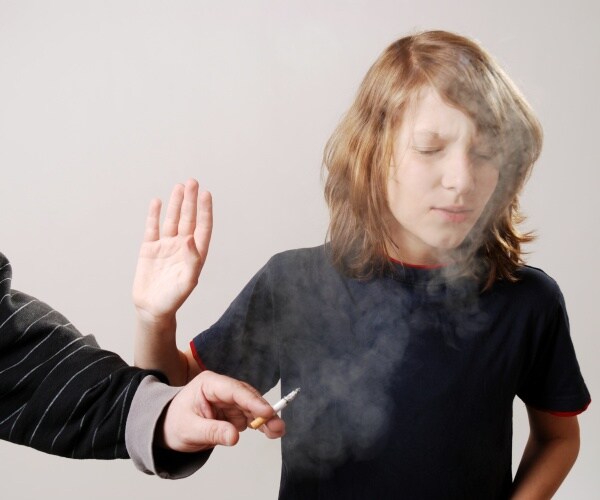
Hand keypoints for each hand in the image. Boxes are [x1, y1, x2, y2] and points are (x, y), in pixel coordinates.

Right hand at [133, 179, 211, 325]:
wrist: (152, 309)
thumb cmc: (174, 299)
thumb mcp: (187, 282)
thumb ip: (192, 261)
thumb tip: (190, 239)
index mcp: (195, 254)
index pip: (202, 227)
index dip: (205, 211)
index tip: (206, 194)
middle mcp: (182, 247)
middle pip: (188, 219)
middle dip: (191, 201)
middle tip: (192, 182)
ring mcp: (165, 246)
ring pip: (172, 220)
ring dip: (176, 203)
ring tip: (180, 186)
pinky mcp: (149, 249)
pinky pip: (153, 228)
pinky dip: (154, 215)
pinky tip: (157, 202)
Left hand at [158, 371, 285, 451]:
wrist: (166, 430)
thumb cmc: (173, 423)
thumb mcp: (189, 430)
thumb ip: (212, 432)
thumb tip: (234, 437)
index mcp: (209, 384)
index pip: (234, 390)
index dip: (252, 401)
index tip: (267, 412)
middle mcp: (222, 389)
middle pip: (247, 398)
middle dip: (263, 411)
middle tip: (277, 424)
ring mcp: (229, 401)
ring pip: (252, 408)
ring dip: (265, 419)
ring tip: (277, 430)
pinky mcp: (232, 412)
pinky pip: (250, 417)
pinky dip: (260, 424)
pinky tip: (270, 431)